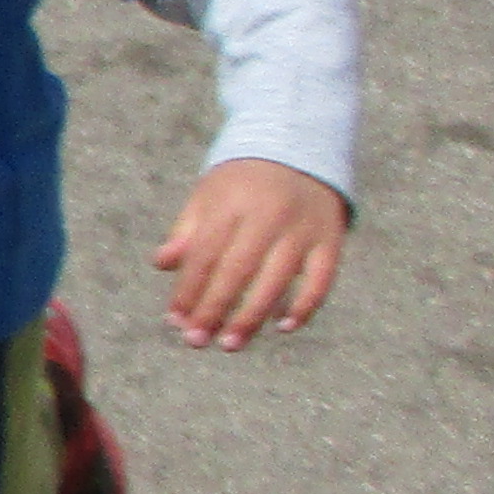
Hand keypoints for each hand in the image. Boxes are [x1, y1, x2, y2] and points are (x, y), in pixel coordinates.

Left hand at [152, 157, 345, 350]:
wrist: (301, 149)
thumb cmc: (243, 183)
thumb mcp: (209, 196)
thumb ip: (187, 231)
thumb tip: (162, 264)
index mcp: (232, 202)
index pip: (205, 254)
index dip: (188, 290)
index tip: (175, 320)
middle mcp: (269, 214)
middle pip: (238, 270)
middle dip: (214, 309)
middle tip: (196, 341)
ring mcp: (303, 228)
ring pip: (277, 280)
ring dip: (252, 317)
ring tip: (231, 343)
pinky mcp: (331, 239)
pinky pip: (321, 279)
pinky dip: (305, 306)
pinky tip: (284, 327)